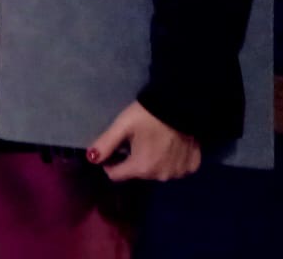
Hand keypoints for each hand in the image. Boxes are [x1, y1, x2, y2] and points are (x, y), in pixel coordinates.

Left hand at [87, 101, 201, 181]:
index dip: (111, 163)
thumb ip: (106, 143)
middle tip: (136, 141)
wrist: (182, 106)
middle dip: (133, 160)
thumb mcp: (122, 126)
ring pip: (156, 172)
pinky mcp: (191, 167)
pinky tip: (170, 146)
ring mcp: (178, 173)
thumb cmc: (148, 116)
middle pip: (137, 173)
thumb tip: (90, 158)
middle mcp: (160, 176)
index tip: (114, 150)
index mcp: (141, 167)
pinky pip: (175, 168)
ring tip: (154, 142)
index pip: (116, 175)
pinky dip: (171, 160)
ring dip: (152, 161)